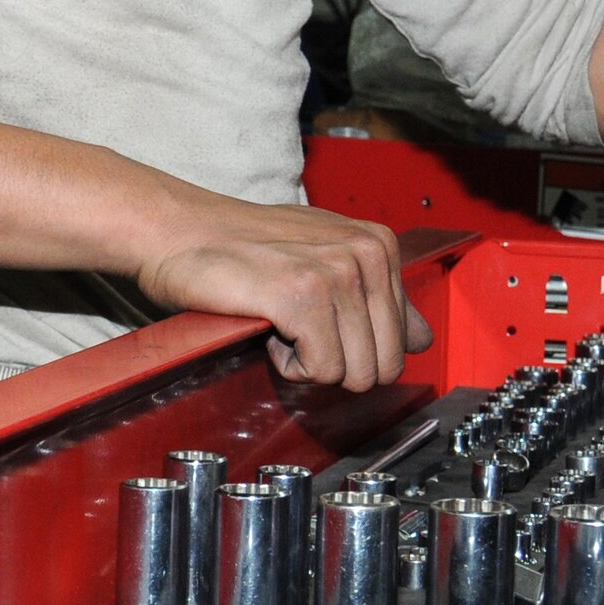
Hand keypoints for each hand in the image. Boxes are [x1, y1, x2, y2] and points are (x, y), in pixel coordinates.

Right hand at [136, 194, 433, 389]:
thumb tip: (422, 339)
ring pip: (354, 373)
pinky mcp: (303, 296)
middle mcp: (367, 254)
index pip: (402, 342)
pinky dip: (287, 365)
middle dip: (335, 363)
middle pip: (383, 365)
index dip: (352, 347)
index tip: (317, 320)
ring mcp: (337, 273)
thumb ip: (379, 300)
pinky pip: (320, 369)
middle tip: (296, 326)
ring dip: (308, 363)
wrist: (181, 231)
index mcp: (380, 246)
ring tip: (280, 322)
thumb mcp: (326, 260)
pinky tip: (268, 328)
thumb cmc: (245, 249)